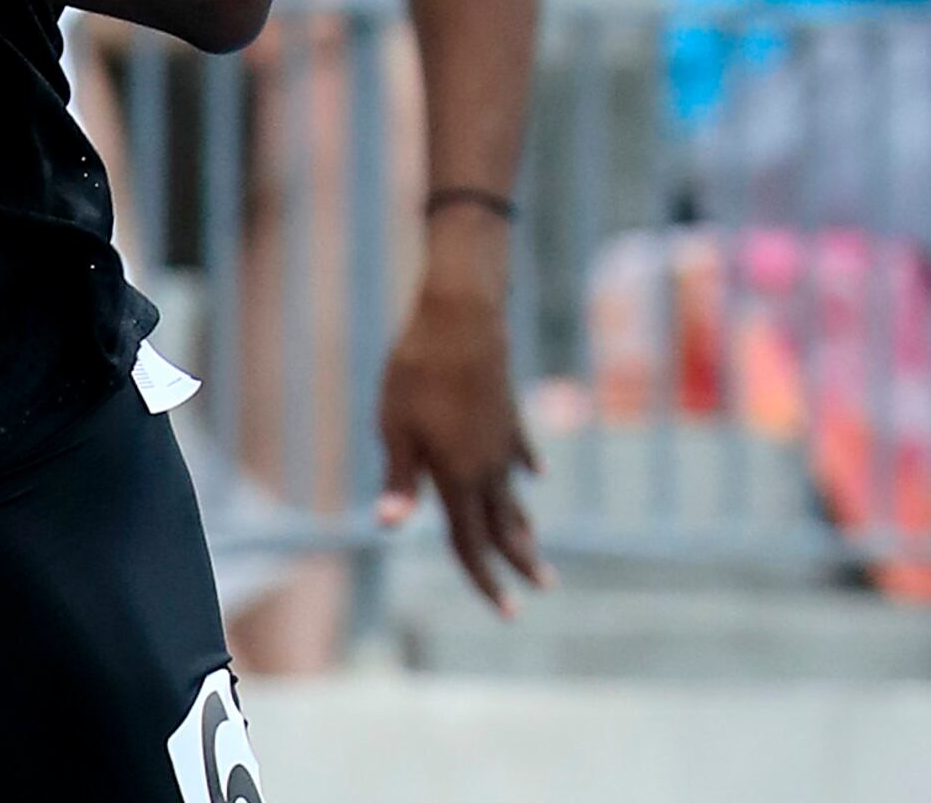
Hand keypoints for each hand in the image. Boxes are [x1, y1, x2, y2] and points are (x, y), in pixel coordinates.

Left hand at [374, 261, 547, 616]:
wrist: (462, 318)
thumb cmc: (417, 372)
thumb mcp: (395, 427)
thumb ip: (398, 478)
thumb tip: (388, 526)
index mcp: (457, 477)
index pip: (471, 542)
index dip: (484, 580)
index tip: (505, 613)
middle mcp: (488, 467)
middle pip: (504, 526)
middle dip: (520, 564)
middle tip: (542, 592)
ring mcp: (503, 440)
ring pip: (514, 495)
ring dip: (525, 526)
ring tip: (536, 551)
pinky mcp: (508, 415)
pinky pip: (519, 455)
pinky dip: (526, 472)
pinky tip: (536, 479)